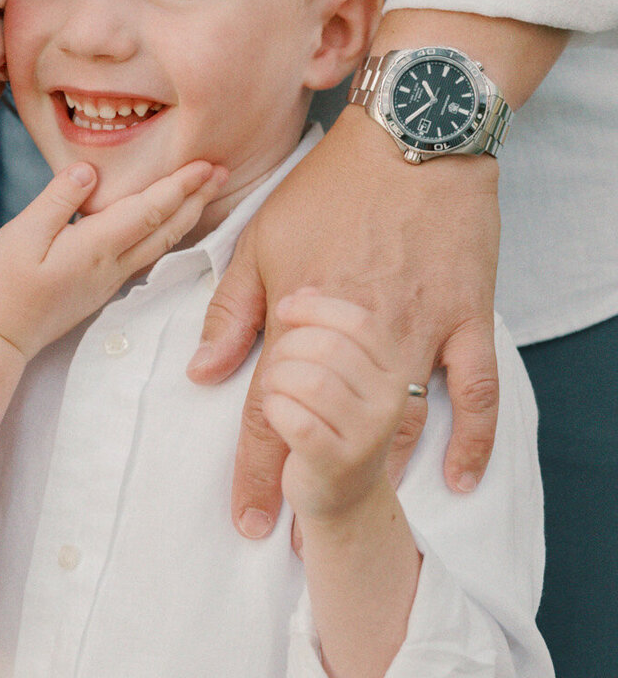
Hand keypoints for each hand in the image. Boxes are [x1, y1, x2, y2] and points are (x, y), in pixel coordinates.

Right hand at [0, 159, 224, 359]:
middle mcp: (111, 265)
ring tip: (206, 194)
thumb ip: (58, 199)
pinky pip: (146, 256)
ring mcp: (109, 279)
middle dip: (196, 198)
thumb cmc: (3, 284)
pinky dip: (167, 235)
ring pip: (160, 245)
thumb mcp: (22, 233)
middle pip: (165, 228)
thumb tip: (90, 170)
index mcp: (95, 246)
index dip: (179, 185)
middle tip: (223, 171)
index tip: (206, 164)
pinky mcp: (102, 287)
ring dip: (187, 216)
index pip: (148, 210)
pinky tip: (169, 227)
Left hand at [189, 106, 499, 535]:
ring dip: (378, 476)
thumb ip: (230, 312)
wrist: (410, 135)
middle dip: (308, 489)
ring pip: (399, 422)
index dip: (255, 471)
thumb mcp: (260, 242)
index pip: (268, 411)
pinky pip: (475, 391)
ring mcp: (417, 330)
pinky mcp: (466, 317)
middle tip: (294, 542)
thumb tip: (202, 373)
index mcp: (300, 318)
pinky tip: (458, 478)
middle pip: (329, 430)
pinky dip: (470, 438)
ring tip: (357, 520)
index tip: (249, 519)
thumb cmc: (328, 186)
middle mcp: (357, 336)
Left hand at [259, 290, 408, 521]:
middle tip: (276, 366)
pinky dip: (276, 412)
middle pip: (330, 347)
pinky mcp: (342, 463)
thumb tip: (292, 294)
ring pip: (312, 383)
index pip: (359, 320)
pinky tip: (279, 416)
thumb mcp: (311, 349)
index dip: (312, 309)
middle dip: (286, 350)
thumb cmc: (325, 412)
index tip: (283, 310)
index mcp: (390, 362)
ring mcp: (371, 431)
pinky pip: (298, 424)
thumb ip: (271, 309)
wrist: (347, 498)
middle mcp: (390, 395)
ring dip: (277, 382)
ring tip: (277, 391)